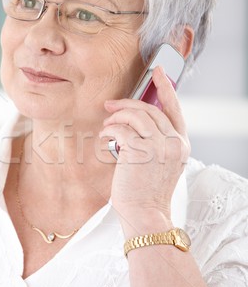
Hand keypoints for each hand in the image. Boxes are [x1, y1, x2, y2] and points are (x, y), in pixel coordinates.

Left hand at [100, 66, 190, 237]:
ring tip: (107, 127)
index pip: (175, 109)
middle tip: (109, 106)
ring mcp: (159, 146)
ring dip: (116, 116)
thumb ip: (156, 142)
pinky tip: (104, 139)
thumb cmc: (147, 192)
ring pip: (135, 115)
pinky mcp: (140, 150)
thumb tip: (135, 121)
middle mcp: (173, 142)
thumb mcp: (161, 164)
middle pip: (149, 109)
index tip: (157, 72)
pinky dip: (109, 130)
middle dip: (126, 104)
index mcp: (181, 145)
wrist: (146, 214)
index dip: (165, 87)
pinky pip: (121, 129)